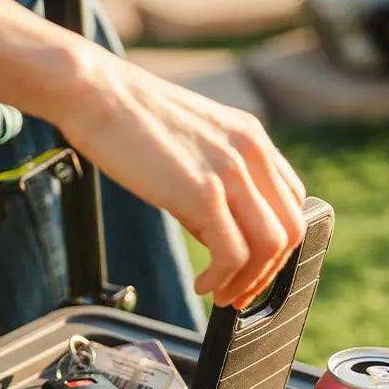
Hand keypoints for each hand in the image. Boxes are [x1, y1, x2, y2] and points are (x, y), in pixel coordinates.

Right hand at [58, 45, 305, 309]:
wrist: (96, 93)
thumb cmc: (130, 121)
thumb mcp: (192, 146)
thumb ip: (216, 184)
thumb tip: (218, 236)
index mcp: (252, 138)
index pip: (291, 201)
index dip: (278, 244)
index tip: (253, 268)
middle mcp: (251, 152)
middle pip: (290, 228)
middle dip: (268, 272)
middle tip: (239, 292)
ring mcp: (231, 172)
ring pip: (270, 246)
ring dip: (247, 282)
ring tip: (220, 294)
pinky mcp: (203, 193)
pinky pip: (233, 253)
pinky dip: (222, 280)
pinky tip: (203, 285)